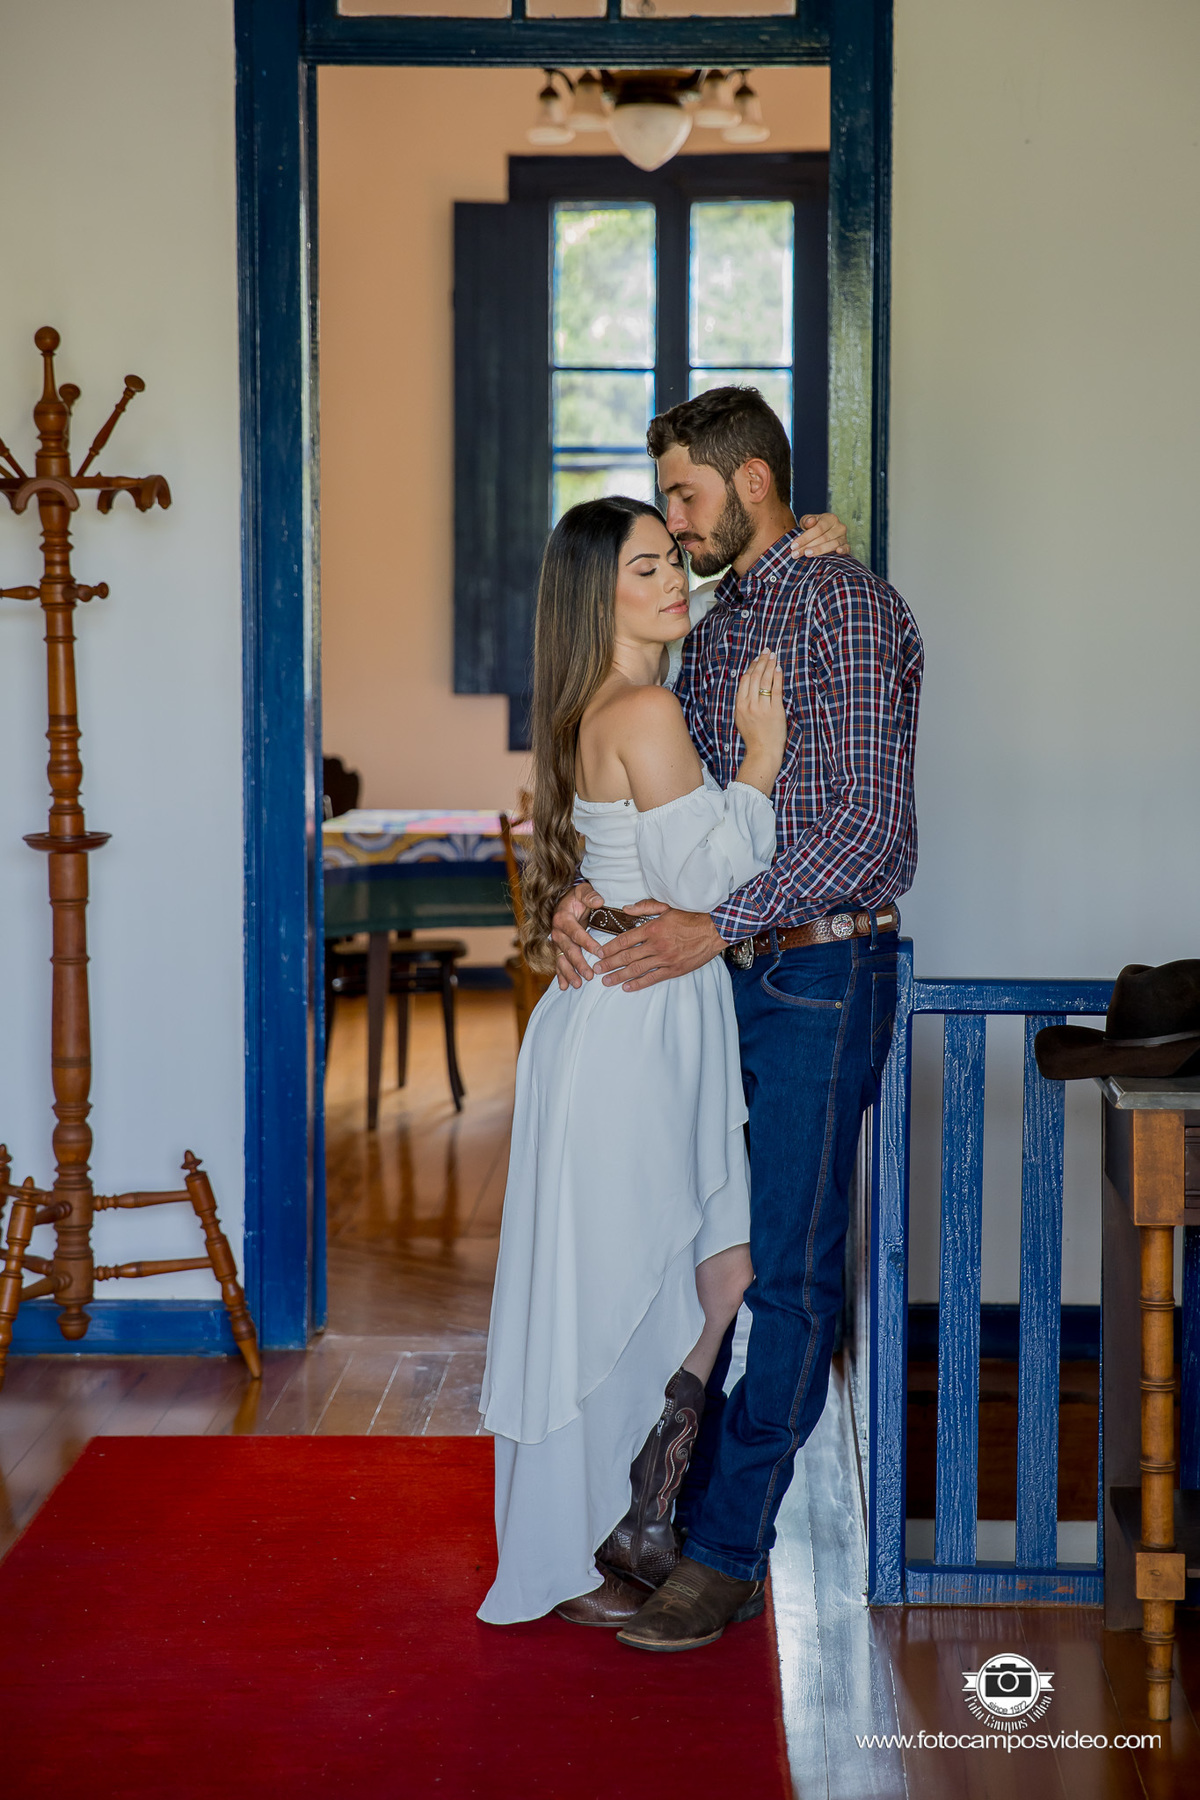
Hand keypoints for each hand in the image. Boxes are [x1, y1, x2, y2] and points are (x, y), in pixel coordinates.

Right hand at [550, 881, 603, 988]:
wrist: (564, 901)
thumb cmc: (577, 897)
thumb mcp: (583, 891)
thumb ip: (590, 895)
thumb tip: (599, 901)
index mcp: (563, 918)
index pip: (576, 933)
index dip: (587, 943)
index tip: (599, 953)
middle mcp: (557, 932)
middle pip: (568, 950)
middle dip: (578, 964)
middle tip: (590, 976)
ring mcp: (556, 942)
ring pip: (561, 960)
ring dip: (568, 973)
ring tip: (577, 985)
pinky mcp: (558, 949)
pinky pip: (558, 963)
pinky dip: (560, 975)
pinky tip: (564, 987)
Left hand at [596, 901, 725, 992]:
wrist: (715, 929)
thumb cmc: (692, 916)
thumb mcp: (667, 906)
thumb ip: (645, 907)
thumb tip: (625, 909)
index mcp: (653, 928)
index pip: (625, 939)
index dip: (610, 947)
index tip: (599, 953)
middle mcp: (656, 945)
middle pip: (627, 956)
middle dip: (609, 963)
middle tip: (597, 969)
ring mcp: (665, 959)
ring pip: (637, 969)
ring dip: (619, 976)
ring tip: (606, 980)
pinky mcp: (674, 969)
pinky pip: (653, 978)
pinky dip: (638, 983)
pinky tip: (627, 987)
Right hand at [734, 651, 785, 793]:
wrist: (762, 752)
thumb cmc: (754, 737)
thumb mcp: (742, 718)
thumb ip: (744, 702)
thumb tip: (750, 684)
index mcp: (740, 706)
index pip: (745, 681)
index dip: (751, 667)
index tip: (757, 659)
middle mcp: (749, 705)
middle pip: (755, 677)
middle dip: (761, 662)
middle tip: (767, 651)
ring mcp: (762, 708)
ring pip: (765, 681)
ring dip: (769, 666)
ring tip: (773, 656)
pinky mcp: (775, 711)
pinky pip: (776, 690)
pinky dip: (777, 678)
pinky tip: (779, 669)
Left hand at [792, 512, 849, 557]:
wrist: (822, 534)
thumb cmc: (812, 527)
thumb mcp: (807, 522)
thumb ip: (807, 521)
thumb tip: (810, 522)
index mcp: (830, 518)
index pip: (817, 529)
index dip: (805, 538)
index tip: (793, 545)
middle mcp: (839, 526)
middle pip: (823, 538)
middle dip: (808, 546)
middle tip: (796, 554)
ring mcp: (844, 536)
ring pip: (833, 544)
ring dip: (819, 550)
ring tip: (807, 555)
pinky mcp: (847, 545)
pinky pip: (847, 548)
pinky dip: (843, 550)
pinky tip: (838, 552)